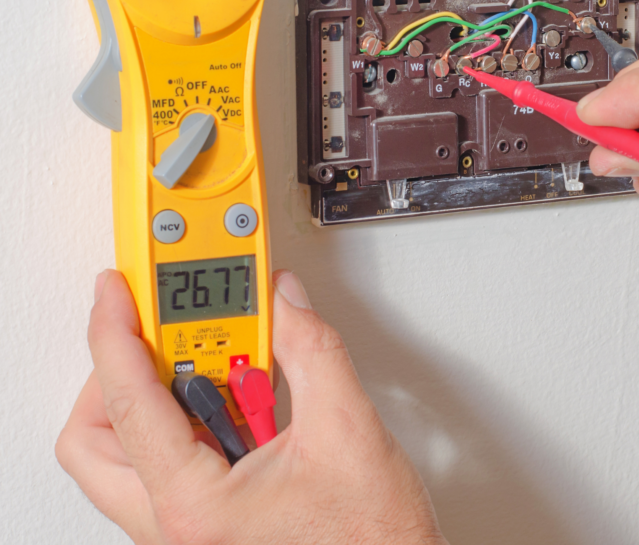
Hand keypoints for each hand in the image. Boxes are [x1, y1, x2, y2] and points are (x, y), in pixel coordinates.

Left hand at [56, 270, 446, 544]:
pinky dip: (187, 419)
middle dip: (115, 373)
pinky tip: (234, 397)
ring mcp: (185, 527)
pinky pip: (164, 464)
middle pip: (95, 439)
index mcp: (196, 506)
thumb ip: (311, 349)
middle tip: (153, 329)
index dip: (116, 334)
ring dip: (154, 396)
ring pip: (124, 454)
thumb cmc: (370, 540)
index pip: (129, 403)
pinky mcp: (203, 523)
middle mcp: (176, 524)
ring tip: (209, 360)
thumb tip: (284, 303)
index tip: (117, 291)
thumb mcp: (346, 428)